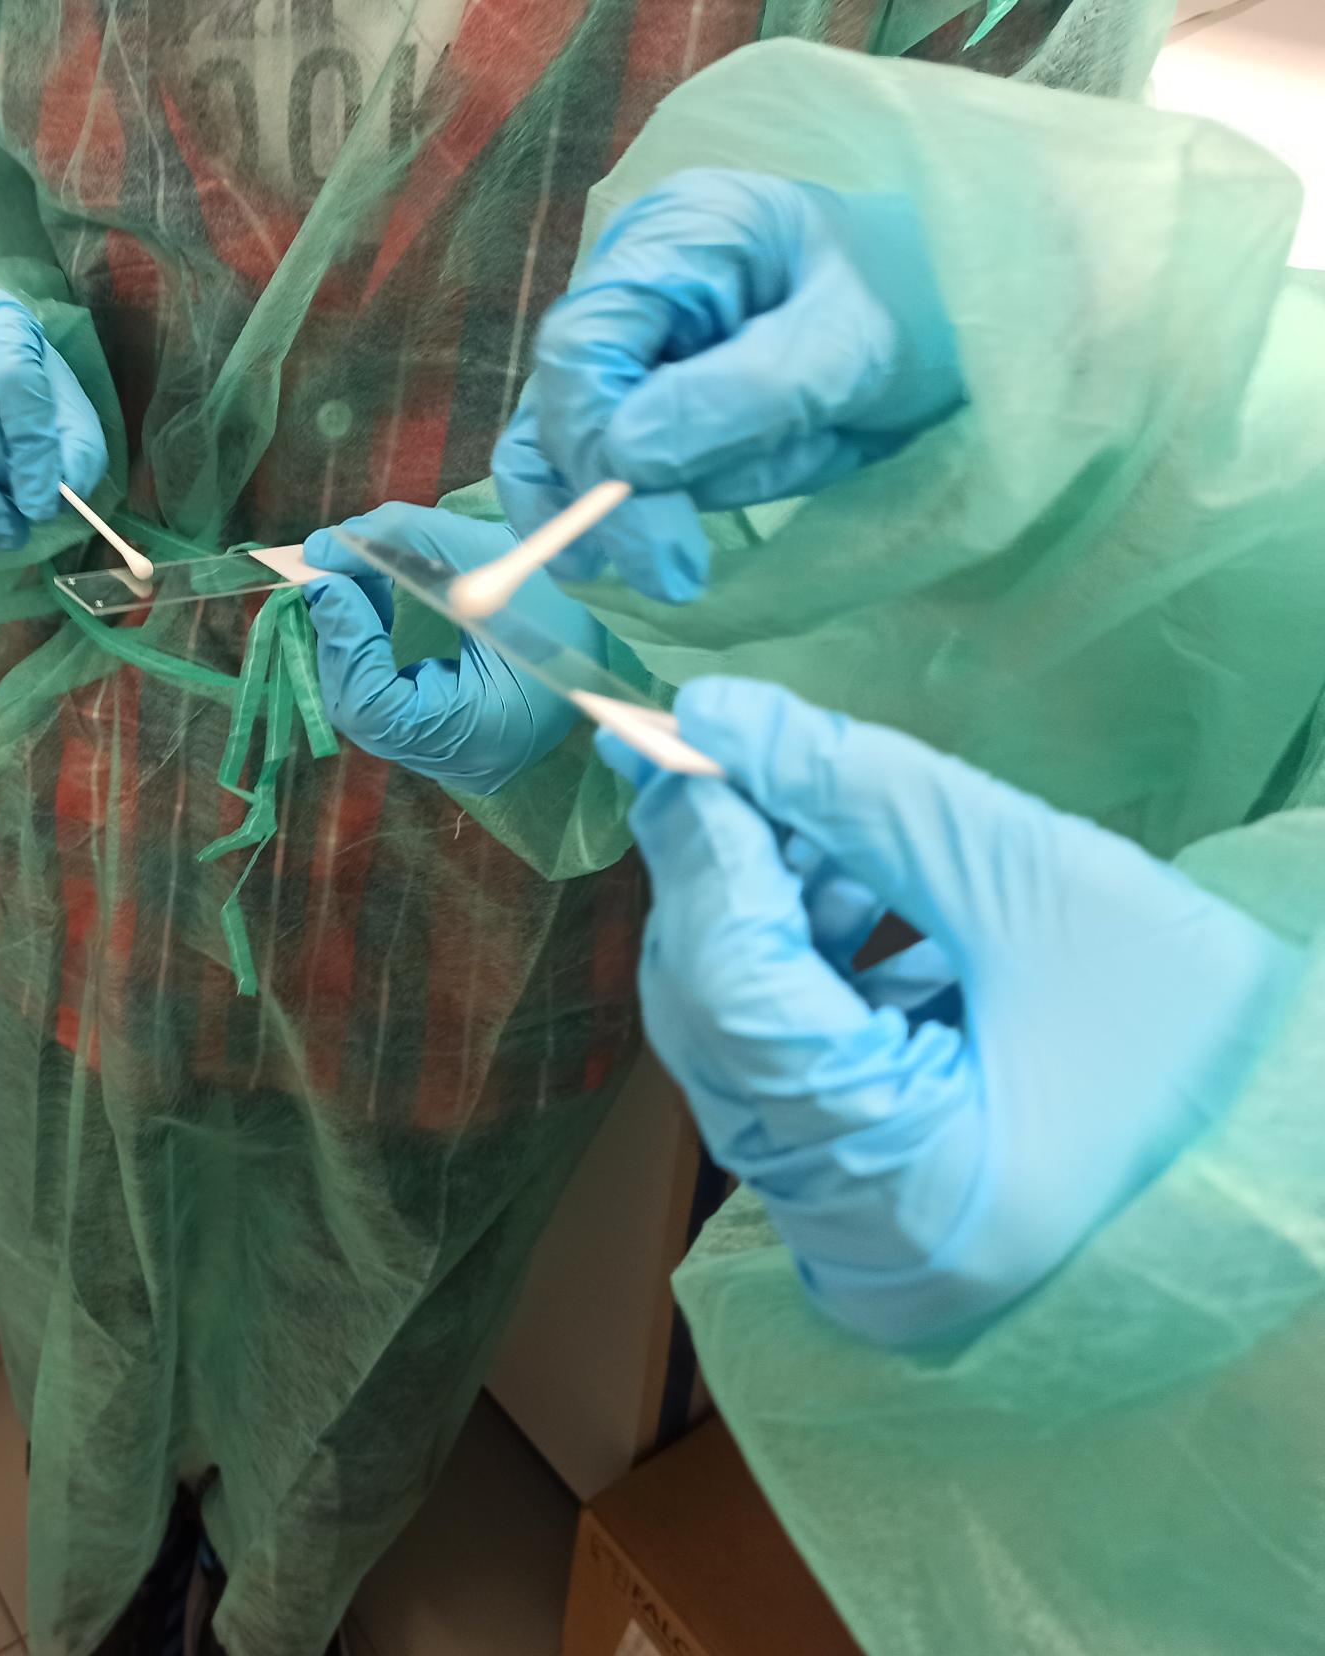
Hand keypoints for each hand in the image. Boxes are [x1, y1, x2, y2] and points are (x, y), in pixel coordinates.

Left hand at [301, 504, 604, 795]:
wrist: (608, 628)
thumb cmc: (558, 593)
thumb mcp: (482, 555)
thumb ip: (400, 542)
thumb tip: (324, 547)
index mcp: (483, 731)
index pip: (377, 706)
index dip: (347, 642)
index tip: (332, 580)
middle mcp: (464, 761)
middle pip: (363, 712)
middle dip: (341, 638)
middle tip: (334, 573)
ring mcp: (457, 759)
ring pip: (369, 711)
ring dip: (353, 645)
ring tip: (359, 584)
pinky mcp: (453, 743)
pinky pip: (390, 708)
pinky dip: (372, 659)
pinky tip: (378, 611)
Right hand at [507, 169, 963, 601]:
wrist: (965, 325)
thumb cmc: (921, 313)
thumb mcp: (847, 353)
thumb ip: (736, 399)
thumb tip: (621, 460)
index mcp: (684, 235)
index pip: (586, 342)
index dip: (591, 439)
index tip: (642, 529)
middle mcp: (638, 279)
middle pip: (567, 394)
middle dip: (609, 487)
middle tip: (667, 572)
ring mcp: (637, 340)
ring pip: (566, 436)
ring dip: (615, 503)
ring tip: (667, 566)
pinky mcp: (645, 394)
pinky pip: (595, 458)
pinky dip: (604, 509)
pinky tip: (612, 560)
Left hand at [605, 678, 1298, 1345]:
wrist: (1303, 1157)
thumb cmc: (1220, 1035)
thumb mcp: (1045, 886)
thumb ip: (868, 799)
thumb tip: (720, 715)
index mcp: (916, 1196)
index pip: (736, 996)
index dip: (705, 852)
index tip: (693, 735)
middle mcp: (854, 1242)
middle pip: (717, 1022)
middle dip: (724, 877)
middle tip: (738, 757)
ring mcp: (855, 1234)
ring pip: (742, 1038)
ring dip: (769, 913)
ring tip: (831, 819)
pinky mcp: (868, 1203)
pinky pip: (790, 1067)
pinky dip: (809, 967)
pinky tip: (861, 887)